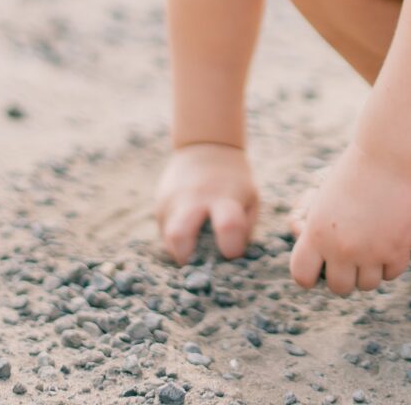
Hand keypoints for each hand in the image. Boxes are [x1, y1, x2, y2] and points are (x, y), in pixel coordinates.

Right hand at [154, 142, 258, 264]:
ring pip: (169, 241)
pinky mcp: (160, 206)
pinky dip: (177, 240)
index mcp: (225, 196)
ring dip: (183, 251)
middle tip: (201, 259)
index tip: (233, 250)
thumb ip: (243, 230)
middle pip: (179, 236)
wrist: (206, 147)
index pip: (229, 226)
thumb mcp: (250, 198)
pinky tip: (189, 225)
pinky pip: (165, 234)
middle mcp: (194, 198)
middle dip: (188, 258)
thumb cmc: (234, 181)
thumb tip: (231, 262)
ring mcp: (173, 202)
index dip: (232, 247)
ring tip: (197, 239)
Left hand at [290, 142, 410, 295]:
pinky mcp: (398, 249)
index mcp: (317, 234)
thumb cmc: (354, 172)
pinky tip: (389, 243)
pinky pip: (392, 274)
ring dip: (369, 270)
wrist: (390, 155)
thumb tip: (319, 262)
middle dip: (344, 275)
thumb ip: (318, 233)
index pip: (303, 276)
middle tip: (350, 258)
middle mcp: (342, 248)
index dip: (309, 274)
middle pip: (339, 287)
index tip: (318, 266)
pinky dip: (390, 263)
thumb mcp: (324, 199)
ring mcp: (372, 252)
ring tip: (372, 247)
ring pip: (367, 285)